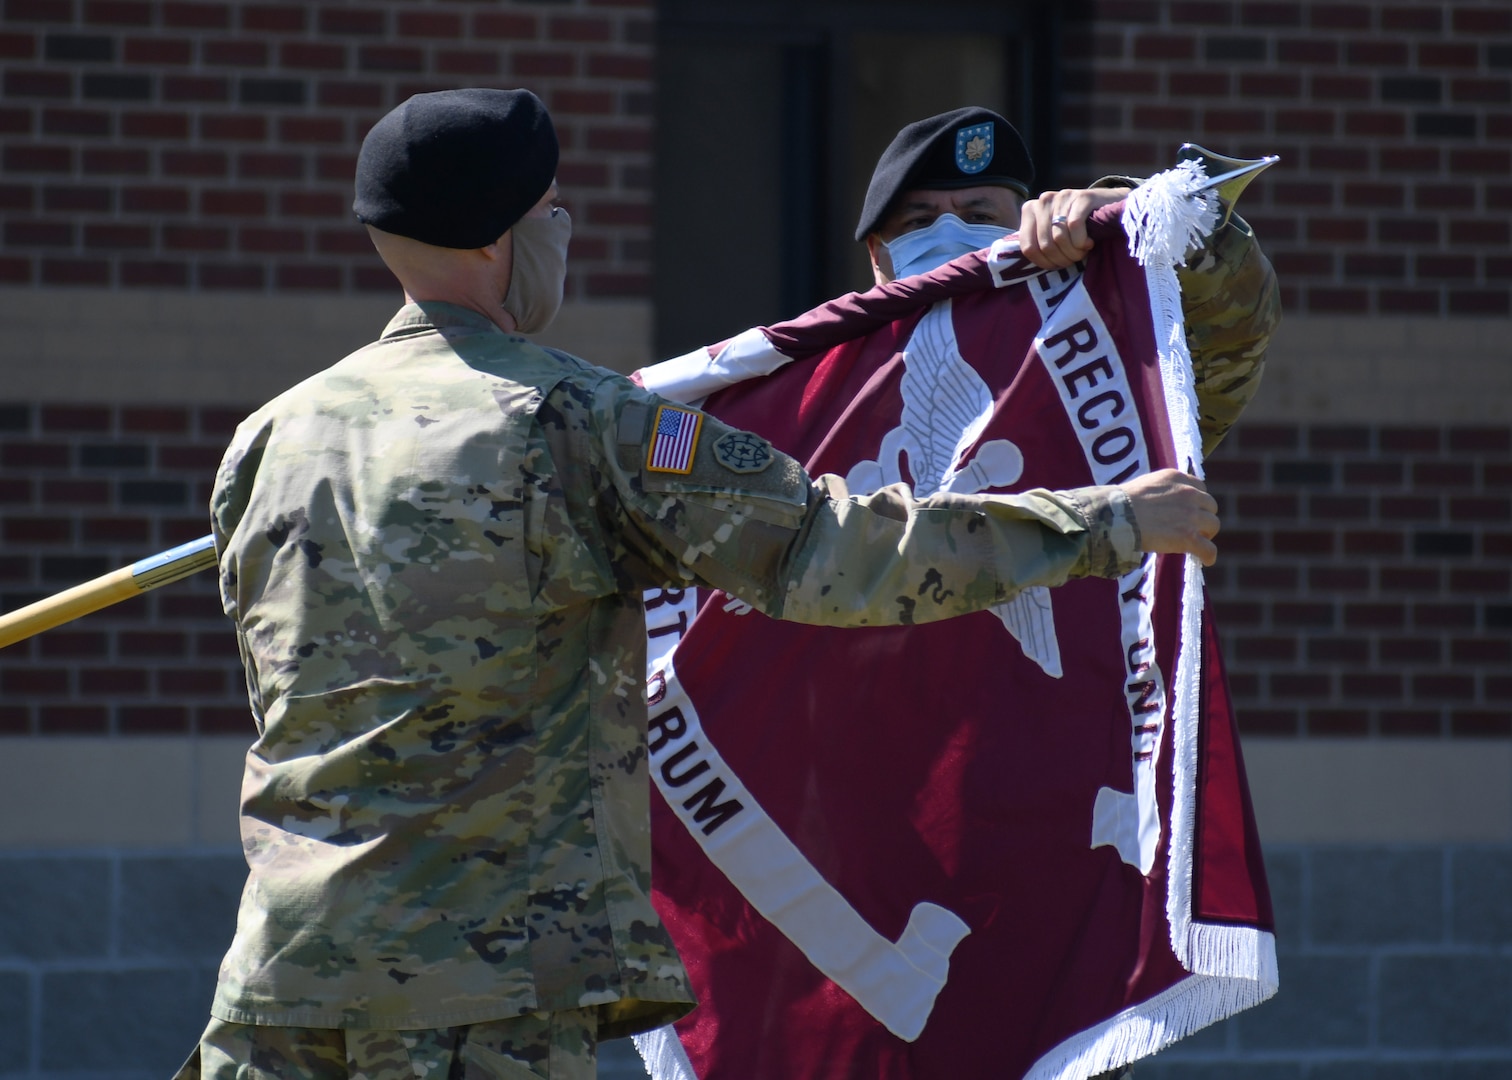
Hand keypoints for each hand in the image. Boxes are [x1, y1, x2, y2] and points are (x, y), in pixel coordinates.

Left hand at [1017, 187, 1131, 269]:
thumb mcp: (1053, 233)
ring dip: (1073, 252)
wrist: (1109, 205)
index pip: (1028, 247)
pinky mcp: (1082, 197)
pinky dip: (1081, 241)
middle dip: (1061, 259)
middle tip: (1074, 260)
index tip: (1057, 266)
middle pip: (1045, 245)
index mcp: (1030, 210)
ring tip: (1082, 251)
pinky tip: (1089, 242)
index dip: (1043, 263)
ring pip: (1059, 237)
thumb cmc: (1078, 226)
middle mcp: (1043, 200)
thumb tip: (1025, 268)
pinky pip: (1075, 226)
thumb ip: (1038, 243)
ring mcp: (1062, 196)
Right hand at [1120, 469, 1219, 565]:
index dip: (1196, 501)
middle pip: (1210, 505)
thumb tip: (1161, 506)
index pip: (1200, 487)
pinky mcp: (1188, 536)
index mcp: (1176, 478)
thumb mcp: (1145, 485)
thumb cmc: (1120, 504)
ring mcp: (1190, 515)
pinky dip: (1208, 555)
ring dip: (1206, 534)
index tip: (1189, 510)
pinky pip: (1208, 548)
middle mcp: (1188, 493)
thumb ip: (1161, 491)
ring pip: (1213, 525)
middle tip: (1193, 527)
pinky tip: (1204, 560)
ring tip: (1197, 543)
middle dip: (1203, 516)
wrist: (1116, 517)